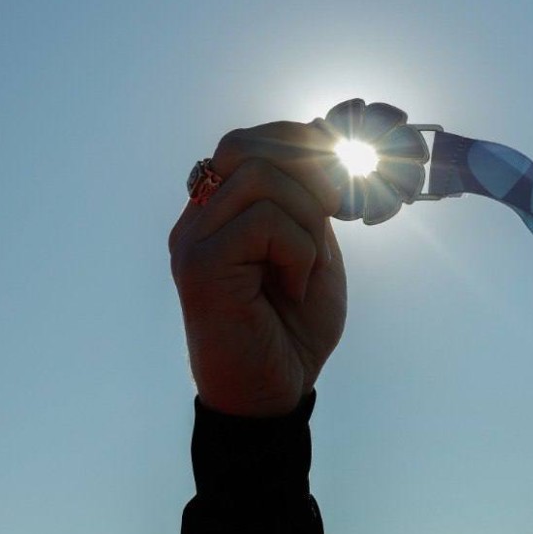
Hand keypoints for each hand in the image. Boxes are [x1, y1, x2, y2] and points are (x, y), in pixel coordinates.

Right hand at [169, 121, 346, 416]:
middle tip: (333, 211)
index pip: (244, 143)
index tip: (339, 171)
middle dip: (304, 167)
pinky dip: (298, 249)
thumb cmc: (294, 330)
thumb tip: (323, 138)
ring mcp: (193, 241)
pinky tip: (294, 286)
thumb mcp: (313, 249)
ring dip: (306, 219)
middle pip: (243, 146)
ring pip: (259, 178)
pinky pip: (262, 221)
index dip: (295, 140)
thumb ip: (308, 202)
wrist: (274, 396)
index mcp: (220, 214)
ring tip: (309, 265)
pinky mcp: (200, 266)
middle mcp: (197, 221)